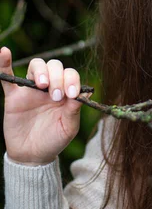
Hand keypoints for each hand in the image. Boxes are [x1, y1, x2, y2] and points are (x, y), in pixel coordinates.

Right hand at [0, 46, 90, 165]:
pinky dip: (4, 64)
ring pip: (35, 66)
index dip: (72, 80)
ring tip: (41, 85)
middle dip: (57, 77)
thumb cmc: (54, 140)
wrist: (33, 156)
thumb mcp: (68, 127)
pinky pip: (7, 77)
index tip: (72, 95)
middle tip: (56, 96)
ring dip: (40, 71)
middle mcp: (49, 87)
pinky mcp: (14, 97)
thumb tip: (86, 92)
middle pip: (54, 65)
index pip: (70, 74)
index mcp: (65, 92)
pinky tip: (4, 52)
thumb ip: (75, 110)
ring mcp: (31, 90)